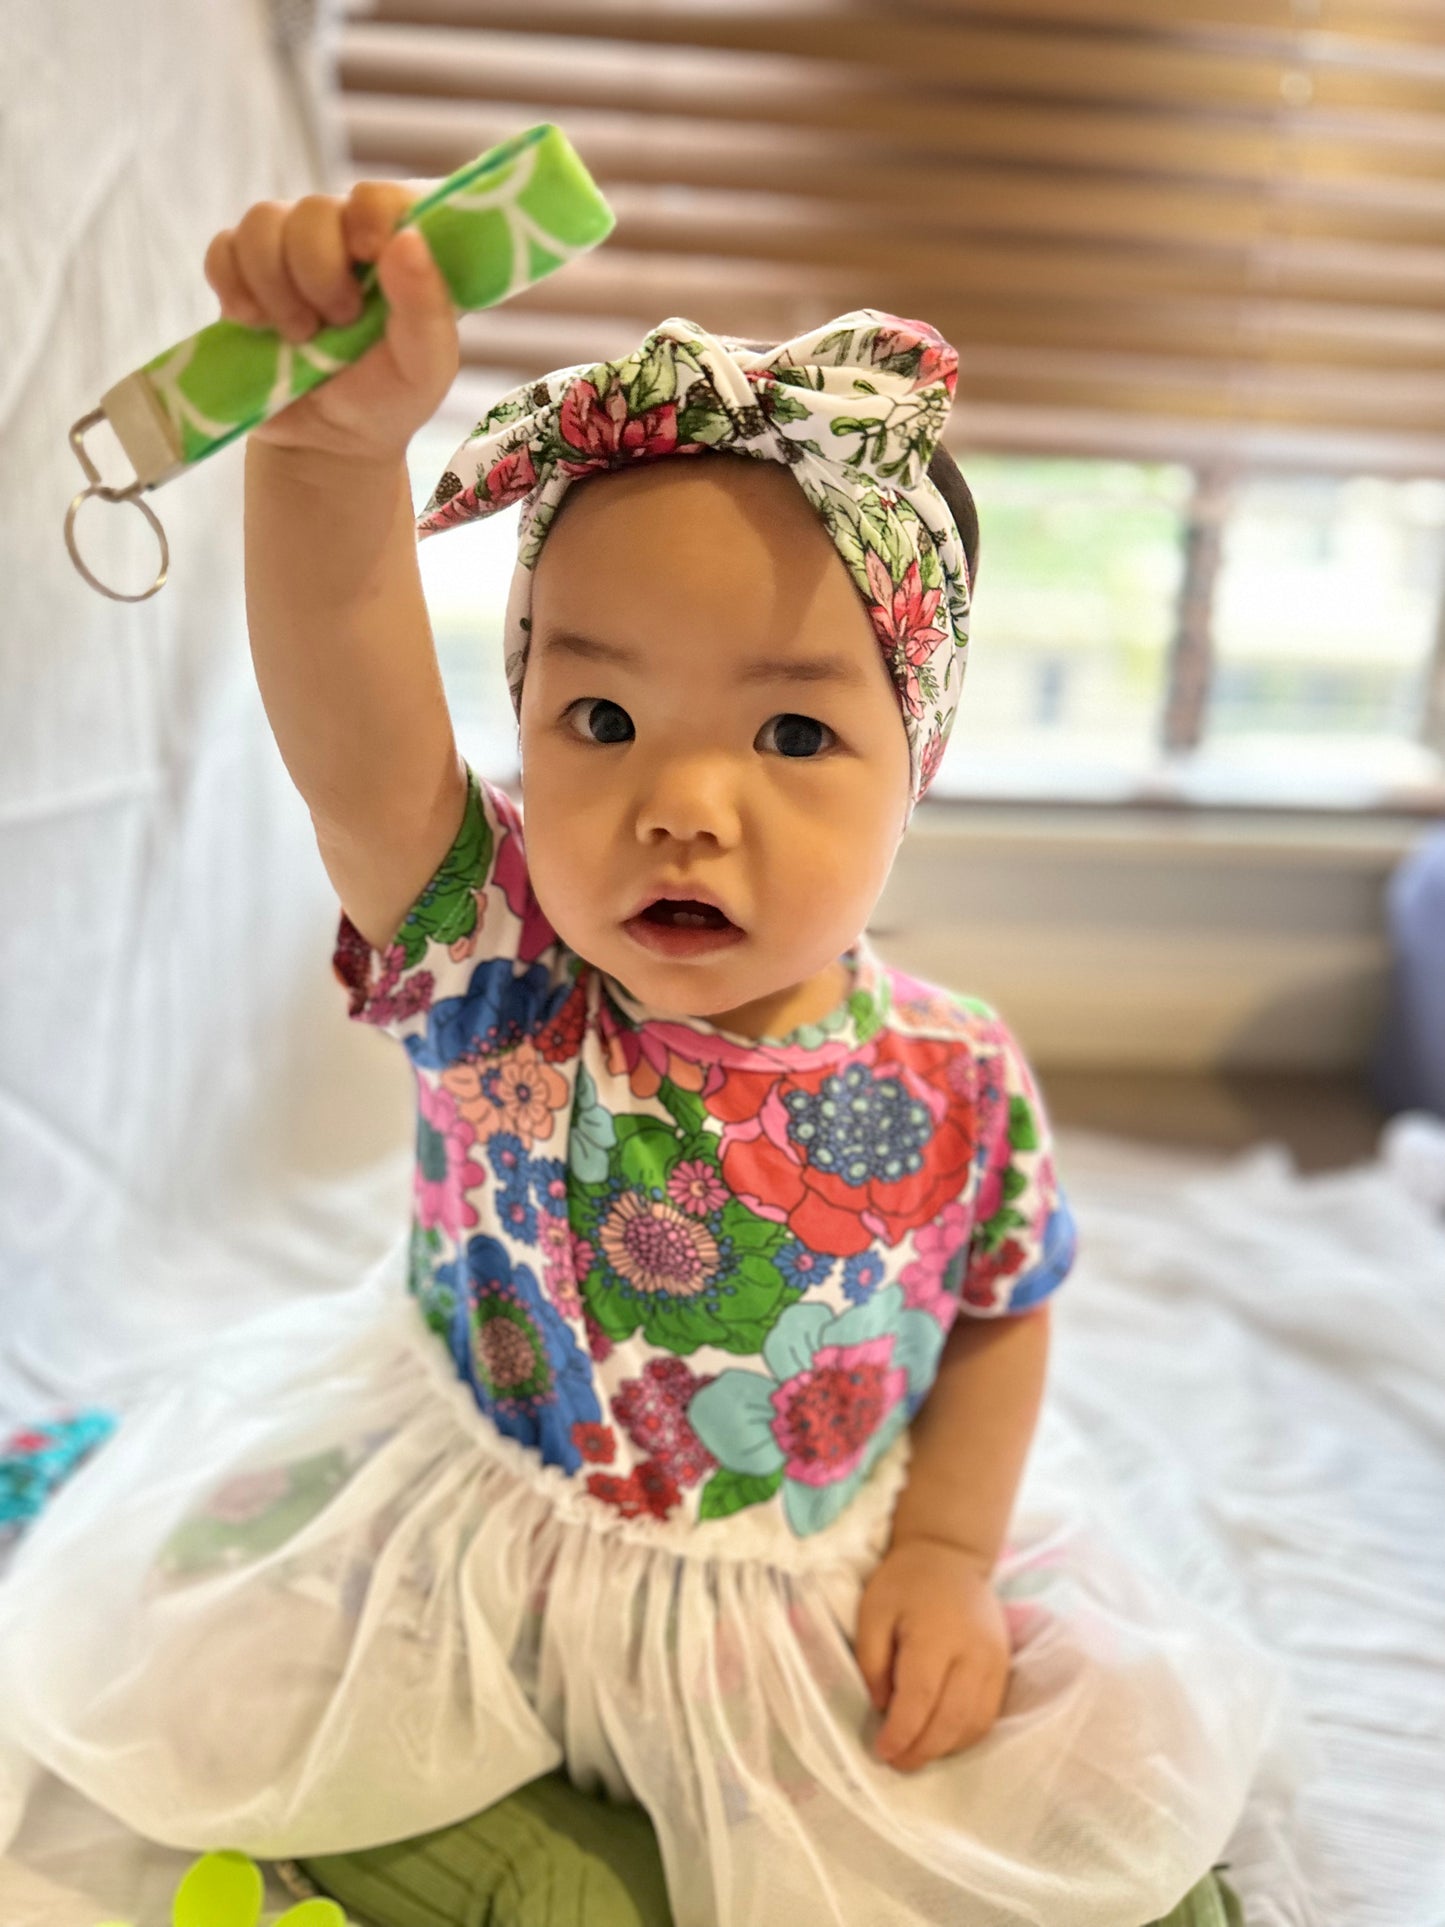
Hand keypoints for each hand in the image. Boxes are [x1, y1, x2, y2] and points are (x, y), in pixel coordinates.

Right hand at [203, 181, 459, 466]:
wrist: (328, 441)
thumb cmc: (387, 399)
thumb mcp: (424, 367)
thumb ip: (427, 306)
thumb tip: (407, 238)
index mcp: (394, 250)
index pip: (381, 195)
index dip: (371, 213)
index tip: (370, 254)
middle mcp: (342, 238)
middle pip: (314, 209)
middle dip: (319, 271)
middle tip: (338, 323)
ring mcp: (289, 252)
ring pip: (263, 222)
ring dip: (276, 284)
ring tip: (299, 336)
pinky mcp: (244, 274)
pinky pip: (223, 249)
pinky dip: (234, 286)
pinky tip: (254, 323)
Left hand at [853, 1537, 1011, 1771]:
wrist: (951, 1556)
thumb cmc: (905, 1583)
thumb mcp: (873, 1611)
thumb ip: (872, 1661)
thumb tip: (882, 1708)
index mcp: (936, 1635)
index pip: (922, 1697)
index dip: (902, 1732)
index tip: (881, 1750)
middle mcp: (973, 1652)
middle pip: (952, 1719)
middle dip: (922, 1750)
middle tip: (896, 1762)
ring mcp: (994, 1662)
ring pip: (975, 1724)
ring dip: (945, 1748)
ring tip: (915, 1753)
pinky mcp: (1004, 1669)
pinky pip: (988, 1716)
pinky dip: (964, 1736)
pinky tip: (941, 1738)